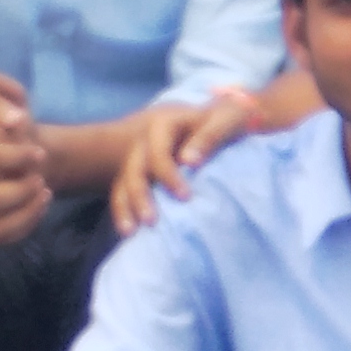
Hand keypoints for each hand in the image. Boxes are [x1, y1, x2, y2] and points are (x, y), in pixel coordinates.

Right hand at [113, 88, 262, 233]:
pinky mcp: (140, 173)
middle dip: (141, 194)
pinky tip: (129, 230)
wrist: (218, 119)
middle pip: (135, 166)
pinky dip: (124, 211)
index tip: (185, 196)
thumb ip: (210, 136)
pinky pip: (123, 191)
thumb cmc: (226, 120)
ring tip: (131, 231)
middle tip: (152, 220)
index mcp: (166, 123)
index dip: (167, 173)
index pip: (158, 149)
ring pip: (125, 180)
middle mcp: (148, 139)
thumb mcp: (226, 119)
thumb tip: (188, 162)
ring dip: (127, 206)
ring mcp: (141, 156)